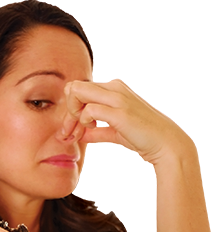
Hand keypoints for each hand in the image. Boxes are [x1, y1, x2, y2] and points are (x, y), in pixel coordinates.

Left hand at [62, 79, 191, 165]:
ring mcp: (117, 97)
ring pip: (78, 93)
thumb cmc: (143, 138)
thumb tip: (83, 135)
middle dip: (67, 111)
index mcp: (114, 89)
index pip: (80, 89)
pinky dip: (83, 122)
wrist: (165, 143)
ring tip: (76, 134)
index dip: (71, 108)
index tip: (72, 130)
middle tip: (68, 133)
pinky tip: (87, 131)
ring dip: (71, 117)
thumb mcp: (116, 132)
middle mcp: (115, 88)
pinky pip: (89, 110)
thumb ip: (99, 131)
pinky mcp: (119, 112)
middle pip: (74, 87)